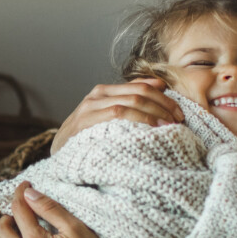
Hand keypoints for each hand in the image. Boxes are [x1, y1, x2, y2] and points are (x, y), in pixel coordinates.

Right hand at [49, 78, 182, 154]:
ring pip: (130, 102)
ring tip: (168, 126)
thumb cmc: (86, 136)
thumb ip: (127, 100)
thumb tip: (159, 84)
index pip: (139, 86)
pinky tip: (150, 129)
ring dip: (153, 113)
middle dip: (162, 105)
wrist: (57, 152)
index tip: (179, 112)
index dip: (163, 97)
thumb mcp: (106, 116)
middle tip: (178, 120)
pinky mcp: (85, 121)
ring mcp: (90, 108)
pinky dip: (138, 119)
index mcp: (103, 91)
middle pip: (138, 93)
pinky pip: (117, 114)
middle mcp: (96, 95)